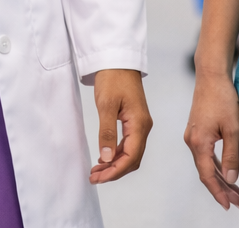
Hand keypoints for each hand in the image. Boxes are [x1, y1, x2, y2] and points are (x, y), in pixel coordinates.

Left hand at [90, 69, 151, 183]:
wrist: (117, 60)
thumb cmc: (113, 78)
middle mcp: (143, 127)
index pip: (131, 156)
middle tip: (94, 178)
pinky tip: (104, 158)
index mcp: (140, 124)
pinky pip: (128, 144)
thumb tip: (106, 158)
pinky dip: (116, 154)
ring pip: (131, 153)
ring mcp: (140, 125)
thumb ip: (107, 132)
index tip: (98, 178)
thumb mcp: (106, 105)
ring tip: (97, 171)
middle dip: (114, 171)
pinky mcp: (134, 121)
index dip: (115, 171)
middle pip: (132, 159)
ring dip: (115, 165)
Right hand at [184, 69, 238, 208]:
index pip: (208, 176)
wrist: (211, 76)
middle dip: (221, 189)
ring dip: (219, 178)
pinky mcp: (197, 130)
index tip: (229, 205)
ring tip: (234, 191)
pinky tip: (225, 171)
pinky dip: (215, 165)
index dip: (218, 192)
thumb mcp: (233, 129)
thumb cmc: (222, 98)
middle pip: (206, 172)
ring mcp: (193, 135)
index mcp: (199, 143)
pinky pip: (205, 154)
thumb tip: (231, 178)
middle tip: (237, 201)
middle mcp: (191, 141)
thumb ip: (231, 156)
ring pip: (205, 164)